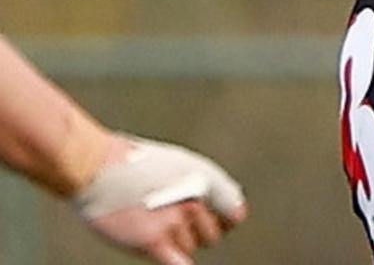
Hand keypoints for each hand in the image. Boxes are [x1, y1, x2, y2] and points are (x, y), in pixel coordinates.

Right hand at [78, 134, 247, 263]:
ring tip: (152, 224)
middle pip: (212, 236)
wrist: (96, 166)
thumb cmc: (133, 164)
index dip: (224, 221)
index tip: (215, 222)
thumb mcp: (180, 163)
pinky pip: (178, 263)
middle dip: (198, 233)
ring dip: (175, 243)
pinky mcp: (151, 239)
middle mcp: (195, 200)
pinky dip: (178, 263)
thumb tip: (226, 209)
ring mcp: (173, 221)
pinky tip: (168, 255)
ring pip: (189, 249)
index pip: (234, 214)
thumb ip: (205, 186)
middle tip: (174, 222)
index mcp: (206, 179)